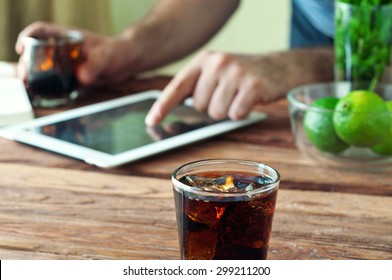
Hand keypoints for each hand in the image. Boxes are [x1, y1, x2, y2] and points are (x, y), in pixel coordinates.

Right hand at [15, 22, 133, 85]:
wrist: (128, 62)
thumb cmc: (118, 53)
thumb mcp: (107, 57)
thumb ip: (95, 66)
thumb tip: (82, 77)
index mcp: (69, 37)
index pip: (42, 31)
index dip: (28, 37)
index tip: (22, 48)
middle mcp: (65, 50)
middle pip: (38, 52)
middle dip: (27, 63)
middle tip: (25, 77)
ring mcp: (69, 64)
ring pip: (46, 69)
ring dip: (36, 77)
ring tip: (31, 88)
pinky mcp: (75, 77)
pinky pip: (59, 82)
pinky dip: (51, 89)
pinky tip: (48, 96)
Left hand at [145, 50, 280, 125]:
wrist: (279, 66)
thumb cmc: (243, 74)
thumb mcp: (217, 71)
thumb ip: (198, 85)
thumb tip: (176, 111)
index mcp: (204, 60)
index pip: (177, 86)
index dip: (163, 105)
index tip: (151, 121)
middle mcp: (217, 63)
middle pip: (199, 105)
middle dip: (211, 106)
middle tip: (227, 94)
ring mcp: (235, 73)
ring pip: (216, 113)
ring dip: (227, 111)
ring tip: (238, 96)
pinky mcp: (252, 85)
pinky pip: (235, 114)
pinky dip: (241, 113)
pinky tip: (249, 100)